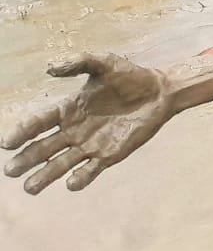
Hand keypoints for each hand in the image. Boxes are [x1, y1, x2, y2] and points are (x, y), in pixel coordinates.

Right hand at [1, 52, 179, 193]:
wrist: (160, 92)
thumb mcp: (105, 63)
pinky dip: (80, 178)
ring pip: (61, 164)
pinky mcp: (109, 155)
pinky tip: (71, 183)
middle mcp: (74, 130)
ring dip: (45, 176)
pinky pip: (90, 170)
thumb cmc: (131, 76)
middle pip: (44, 148)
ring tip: (29, 188)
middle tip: (10, 170)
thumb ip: (79, 62)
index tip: (7, 142)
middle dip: (26, 159)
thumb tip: (50, 68)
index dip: (22, 132)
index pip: (39, 122)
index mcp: (68, 109)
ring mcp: (90, 144)